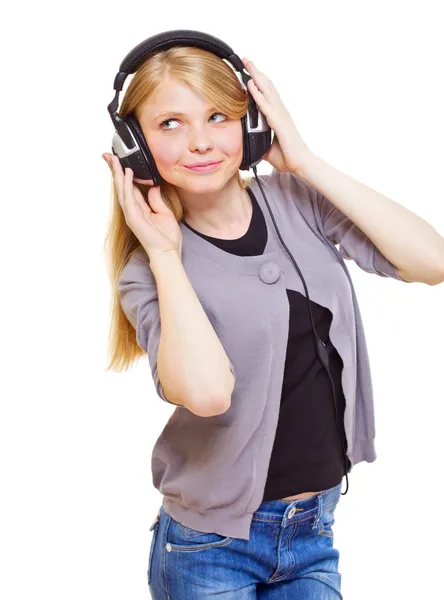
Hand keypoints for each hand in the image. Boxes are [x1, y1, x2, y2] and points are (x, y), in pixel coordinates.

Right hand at [102, 153, 181, 258]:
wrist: (168, 253)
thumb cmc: (167, 237)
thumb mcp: (164, 213)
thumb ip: (156, 200)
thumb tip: (153, 186)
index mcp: (140, 208)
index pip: (129, 187)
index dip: (124, 174)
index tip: (120, 161)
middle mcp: (132, 210)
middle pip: (121, 186)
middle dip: (115, 170)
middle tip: (109, 155)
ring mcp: (131, 214)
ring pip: (122, 189)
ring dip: (117, 173)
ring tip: (114, 159)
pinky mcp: (133, 217)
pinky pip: (128, 197)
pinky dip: (127, 184)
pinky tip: (126, 173)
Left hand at [241, 57, 314, 174]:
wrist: (300, 164)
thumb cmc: (288, 156)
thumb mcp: (268, 149)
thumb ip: (259, 143)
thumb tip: (249, 145)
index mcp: (277, 116)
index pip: (266, 94)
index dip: (257, 81)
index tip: (248, 71)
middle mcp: (279, 111)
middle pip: (266, 86)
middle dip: (255, 72)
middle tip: (245, 59)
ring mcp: (280, 115)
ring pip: (267, 90)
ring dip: (256, 76)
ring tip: (247, 63)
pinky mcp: (279, 122)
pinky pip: (266, 105)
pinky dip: (257, 94)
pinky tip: (250, 85)